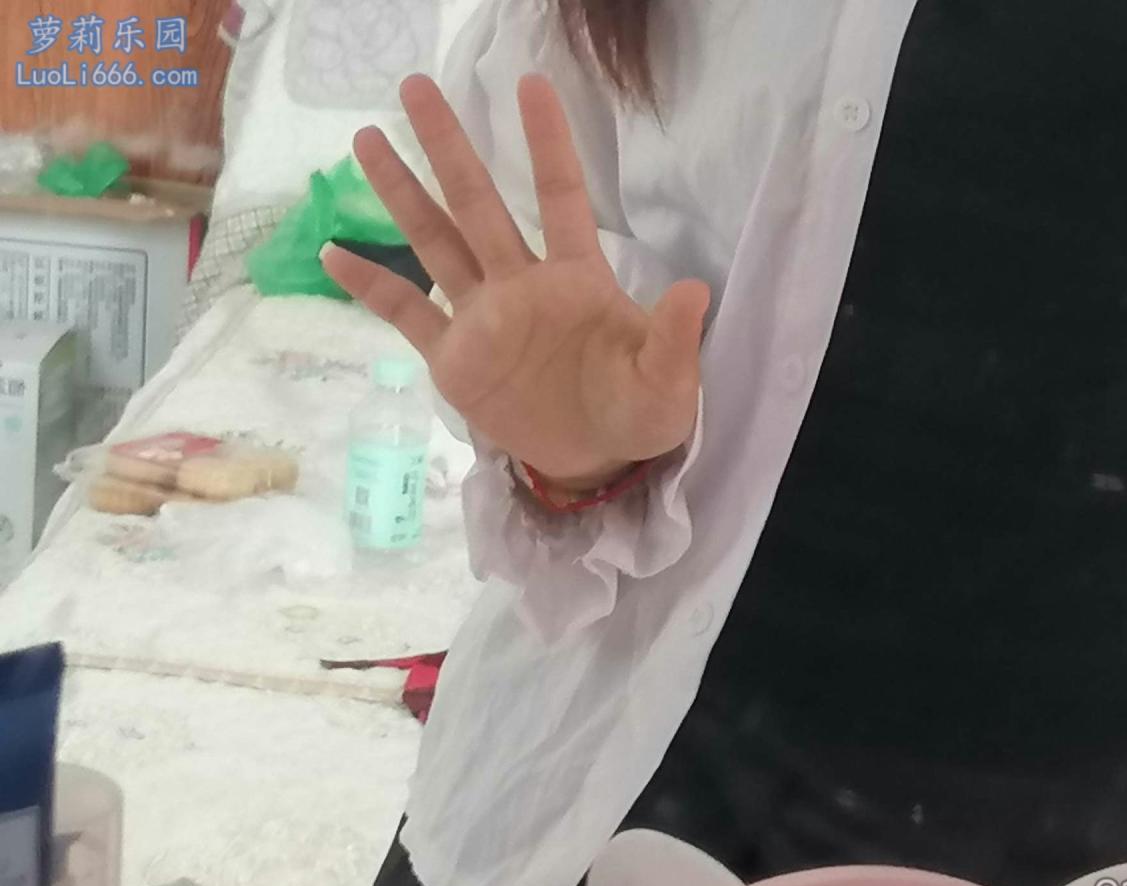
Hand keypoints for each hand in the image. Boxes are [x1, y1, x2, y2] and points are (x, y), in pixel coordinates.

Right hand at [324, 73, 709, 489]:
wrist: (596, 461)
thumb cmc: (637, 412)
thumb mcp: (667, 384)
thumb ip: (671, 338)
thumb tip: (695, 290)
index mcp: (575, 278)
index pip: (561, 196)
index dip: (548, 143)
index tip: (530, 84)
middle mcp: (521, 282)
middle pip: (478, 202)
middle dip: (449, 146)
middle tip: (417, 86)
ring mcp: (482, 317)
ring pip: (435, 241)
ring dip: (402, 194)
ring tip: (367, 139)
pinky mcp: (454, 359)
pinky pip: (406, 313)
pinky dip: (372, 286)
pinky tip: (334, 253)